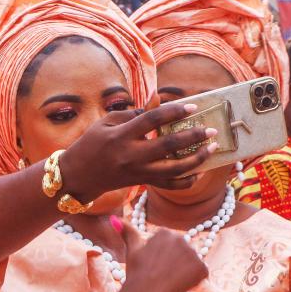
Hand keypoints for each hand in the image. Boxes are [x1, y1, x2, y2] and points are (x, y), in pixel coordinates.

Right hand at [59, 103, 215, 201]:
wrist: (78, 175)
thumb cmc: (91, 144)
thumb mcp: (105, 122)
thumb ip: (132, 114)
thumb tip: (158, 108)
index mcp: (121, 135)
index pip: (152, 120)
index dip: (173, 112)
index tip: (192, 106)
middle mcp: (132, 155)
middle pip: (169, 145)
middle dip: (193, 136)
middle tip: (211, 129)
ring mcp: (138, 171)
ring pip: (174, 168)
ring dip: (197, 159)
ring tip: (212, 148)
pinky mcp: (141, 183)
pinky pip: (169, 185)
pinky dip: (186, 180)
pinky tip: (199, 171)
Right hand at [119, 224, 208, 291]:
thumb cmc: (136, 273)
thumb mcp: (132, 249)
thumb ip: (127, 232)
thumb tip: (114, 219)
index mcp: (165, 232)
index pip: (169, 246)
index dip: (161, 259)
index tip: (153, 267)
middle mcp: (182, 239)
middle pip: (181, 253)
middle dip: (174, 263)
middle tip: (160, 275)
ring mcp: (194, 254)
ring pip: (190, 264)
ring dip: (183, 272)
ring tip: (169, 280)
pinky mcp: (202, 268)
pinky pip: (200, 274)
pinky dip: (193, 281)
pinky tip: (180, 285)